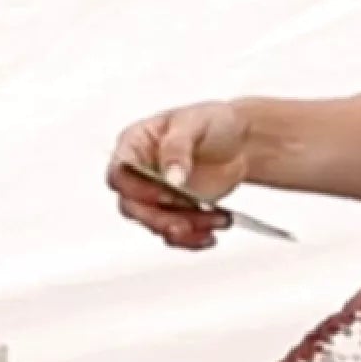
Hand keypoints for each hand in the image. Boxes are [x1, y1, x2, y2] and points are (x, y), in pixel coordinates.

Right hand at [107, 102, 248, 249]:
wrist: (241, 142)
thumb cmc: (212, 122)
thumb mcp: (194, 123)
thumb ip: (178, 148)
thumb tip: (170, 176)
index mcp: (135, 145)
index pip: (119, 173)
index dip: (137, 188)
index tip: (166, 193)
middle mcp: (140, 173)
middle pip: (133, 207)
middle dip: (160, 218)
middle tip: (188, 222)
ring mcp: (157, 196)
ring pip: (155, 224)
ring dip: (184, 229)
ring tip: (216, 220)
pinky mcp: (176, 212)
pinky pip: (174, 234)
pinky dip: (192, 239)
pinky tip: (210, 234)